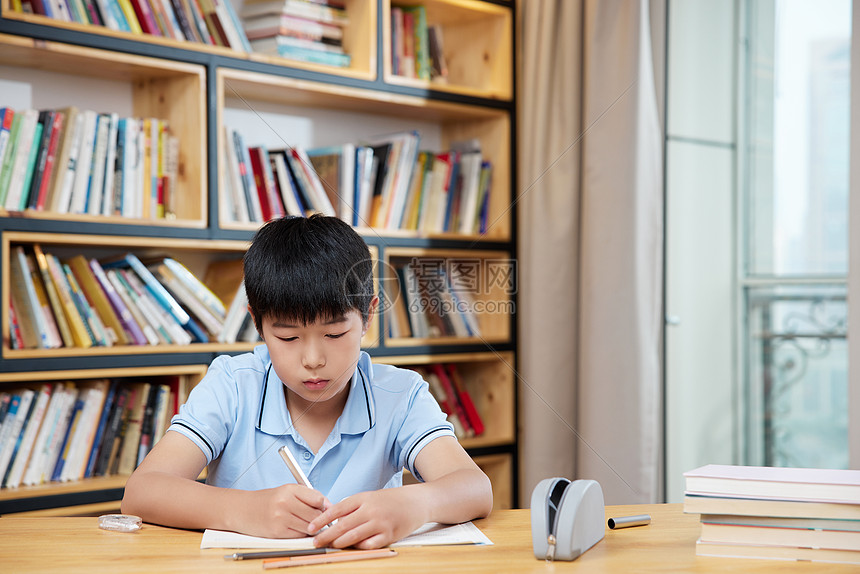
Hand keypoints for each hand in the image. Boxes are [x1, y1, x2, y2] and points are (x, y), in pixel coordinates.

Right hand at [236, 484, 329, 538]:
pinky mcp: (277, 531)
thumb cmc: (267, 500)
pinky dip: (301, 533)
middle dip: (320, 519)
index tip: (324, 509)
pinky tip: (296, 528)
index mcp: (289, 489)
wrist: (242, 509)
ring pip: (309, 527)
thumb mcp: (286, 491)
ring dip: (312, 528)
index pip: (318, 499)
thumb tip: (329, 506)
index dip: (325, 505)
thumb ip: (307, 496)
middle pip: (316, 514)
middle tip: (318, 519)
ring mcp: (280, 517)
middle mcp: (285, 502)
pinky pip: (299, 535)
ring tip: (306, 523)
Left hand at [308, 488, 426, 548]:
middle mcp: (371, 510)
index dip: (321, 519)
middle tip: (316, 542)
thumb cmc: (391, 500)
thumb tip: (333, 520)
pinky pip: (369, 545)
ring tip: (332, 545)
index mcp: (363, 498)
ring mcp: (380, 523)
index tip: (311, 528)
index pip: (337, 509)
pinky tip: (355, 547)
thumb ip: (353, 507)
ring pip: (353, 537)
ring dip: (340, 543)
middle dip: (326, 536)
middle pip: (342, 526)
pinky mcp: (389, 535)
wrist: (417, 501)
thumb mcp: (370, 497)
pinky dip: (359, 547)